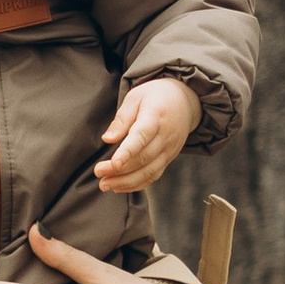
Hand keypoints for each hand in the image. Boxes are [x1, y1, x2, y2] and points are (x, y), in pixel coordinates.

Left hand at [95, 76, 199, 193]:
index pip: (141, 136)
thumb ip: (122, 118)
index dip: (127, 152)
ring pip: (149, 171)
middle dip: (119, 170)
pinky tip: (119, 187)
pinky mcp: (169, 158)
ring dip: (126, 182)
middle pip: (143, 158)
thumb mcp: (136, 97)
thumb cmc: (155, 96)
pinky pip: (154, 175)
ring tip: (105, 185)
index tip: (113, 164)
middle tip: (98, 172)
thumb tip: (107, 139)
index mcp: (155, 116)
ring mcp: (169, 149)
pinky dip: (137, 184)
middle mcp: (165, 136)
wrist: (185, 101)